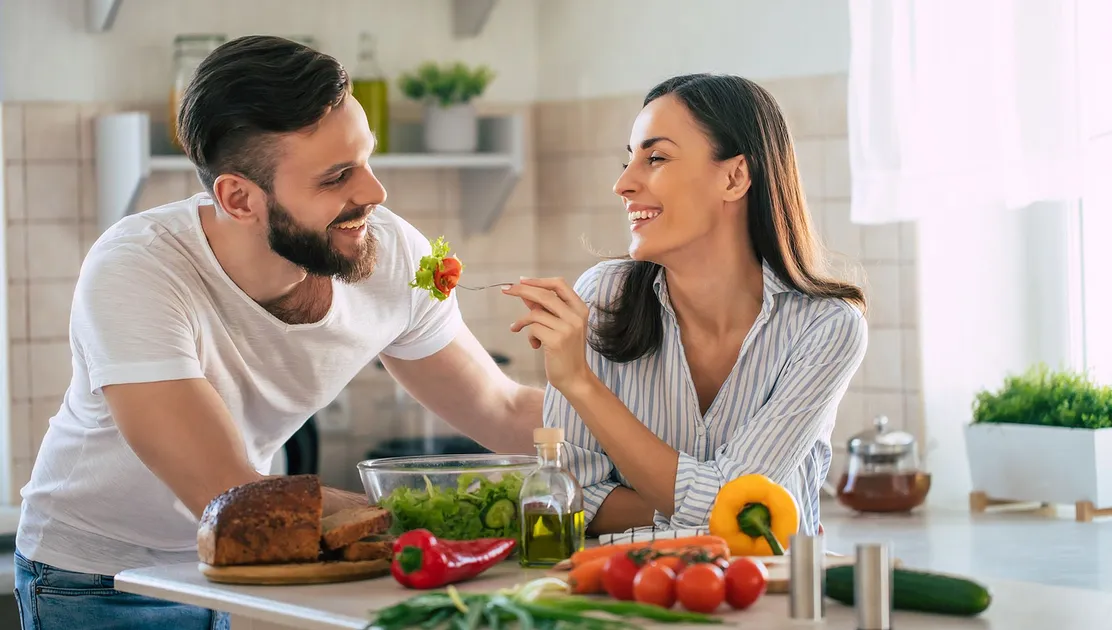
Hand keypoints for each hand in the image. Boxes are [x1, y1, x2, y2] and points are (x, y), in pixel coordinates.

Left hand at [503, 277, 591, 392]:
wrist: (574, 378)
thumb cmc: (565, 351)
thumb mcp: (558, 325)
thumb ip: (544, 309)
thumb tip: (524, 293)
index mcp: (580, 308)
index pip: (559, 284)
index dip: (539, 281)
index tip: (521, 281)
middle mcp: (576, 316)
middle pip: (544, 295)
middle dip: (522, 290)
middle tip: (505, 290)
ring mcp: (568, 328)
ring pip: (535, 313)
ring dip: (523, 322)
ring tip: (519, 329)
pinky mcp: (557, 341)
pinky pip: (533, 328)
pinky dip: (529, 336)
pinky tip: (535, 345)